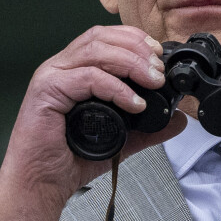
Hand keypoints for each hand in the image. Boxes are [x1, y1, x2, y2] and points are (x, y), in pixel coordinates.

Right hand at [0, 25, 186, 220]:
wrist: (43, 184)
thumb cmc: (70, 159)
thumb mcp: (120, 138)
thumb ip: (148, 127)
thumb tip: (177, 119)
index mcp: (75, 69)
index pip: (105, 37)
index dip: (135, 39)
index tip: (158, 55)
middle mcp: (61, 67)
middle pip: (101, 37)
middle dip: (137, 49)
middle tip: (159, 71)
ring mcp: (52, 76)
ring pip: (96, 51)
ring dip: (131, 63)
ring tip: (152, 83)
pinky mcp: (47, 91)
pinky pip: (88, 78)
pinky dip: (116, 88)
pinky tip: (134, 103)